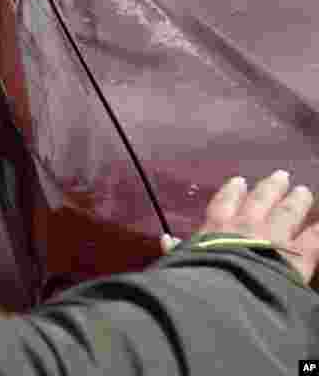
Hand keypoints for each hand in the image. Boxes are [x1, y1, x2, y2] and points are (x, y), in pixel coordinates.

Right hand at [189, 170, 318, 283]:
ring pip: (287, 212)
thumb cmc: (198, 280)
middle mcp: (246, 226)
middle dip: (269, 188)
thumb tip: (167, 238)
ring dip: (296, 201)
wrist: (227, 296)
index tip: (239, 181)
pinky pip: (314, 238)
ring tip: (303, 191)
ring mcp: (274, 237)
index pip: (224, 204)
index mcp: (216, 228)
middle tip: (281, 176)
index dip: (232, 192)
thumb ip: (178, 250)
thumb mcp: (180, 264)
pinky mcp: (298, 255)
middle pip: (260, 201)